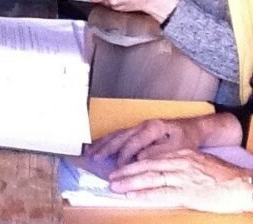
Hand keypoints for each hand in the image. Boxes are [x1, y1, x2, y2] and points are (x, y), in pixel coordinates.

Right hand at [87, 118, 203, 166]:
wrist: (193, 127)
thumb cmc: (187, 138)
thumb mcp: (178, 147)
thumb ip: (158, 152)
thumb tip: (140, 158)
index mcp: (152, 128)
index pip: (133, 142)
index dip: (124, 155)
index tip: (118, 167)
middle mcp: (142, 125)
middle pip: (120, 136)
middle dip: (105, 147)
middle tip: (94, 157)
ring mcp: (138, 126)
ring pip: (116, 134)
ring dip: (103, 143)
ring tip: (90, 152)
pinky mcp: (137, 130)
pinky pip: (119, 134)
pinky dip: (107, 140)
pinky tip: (99, 145)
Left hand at [109, 150, 252, 212]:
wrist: (243, 185)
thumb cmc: (224, 176)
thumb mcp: (198, 161)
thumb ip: (180, 163)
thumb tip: (163, 169)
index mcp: (182, 154)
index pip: (152, 157)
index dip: (134, 163)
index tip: (120, 167)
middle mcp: (179, 163)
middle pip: (146, 165)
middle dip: (126, 171)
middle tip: (110, 176)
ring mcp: (183, 177)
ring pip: (150, 178)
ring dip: (130, 182)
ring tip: (115, 185)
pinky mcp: (188, 193)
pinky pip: (162, 193)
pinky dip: (145, 193)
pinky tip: (132, 195)